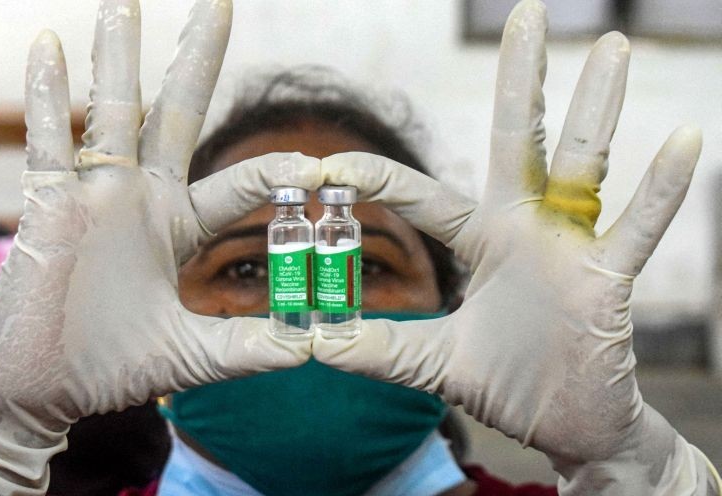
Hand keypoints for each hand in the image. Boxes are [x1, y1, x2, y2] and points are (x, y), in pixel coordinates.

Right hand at [0, 0, 318, 492]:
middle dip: (197, 60)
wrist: (40, 389)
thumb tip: (310, 351)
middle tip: (220, 2)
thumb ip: (246, 348)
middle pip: (177, 114)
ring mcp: (95, 197)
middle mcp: (142, 198)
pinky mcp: (49, 207)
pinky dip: (47, 97)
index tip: (318, 168)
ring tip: (125, 3)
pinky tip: (50, 48)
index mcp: (181, 224)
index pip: (240, 183)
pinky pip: (48, 143)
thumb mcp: (190, 355)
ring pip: (111, 113)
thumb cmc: (111, 367)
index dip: (278, 173)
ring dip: (118, 58)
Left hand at [315, 0, 718, 492]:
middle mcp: (525, 229)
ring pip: (585, 164)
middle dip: (521, 79)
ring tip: (612, 44)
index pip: (423, 196)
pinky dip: (662, 189)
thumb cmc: (506, 382)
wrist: (564, 424)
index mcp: (480, 242)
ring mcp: (569, 247)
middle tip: (526, 13)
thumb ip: (381, 349)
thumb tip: (318, 345)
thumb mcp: (433, 364)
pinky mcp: (607, 278)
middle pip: (521, 141)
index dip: (376, 180)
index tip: (327, 165)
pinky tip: (684, 138)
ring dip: (596, 107)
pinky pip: (638, 228)